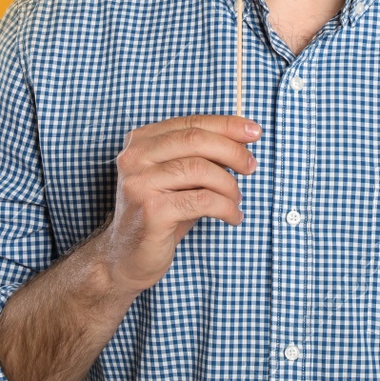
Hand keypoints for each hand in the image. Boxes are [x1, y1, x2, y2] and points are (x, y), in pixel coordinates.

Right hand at [97, 112, 260, 295]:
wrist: (125, 257)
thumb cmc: (160, 214)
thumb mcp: (180, 179)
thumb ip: (202, 157)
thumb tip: (242, 140)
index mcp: (141, 141)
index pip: (191, 123)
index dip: (227, 125)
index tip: (254, 132)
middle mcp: (135, 157)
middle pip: (195, 140)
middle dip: (233, 151)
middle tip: (251, 166)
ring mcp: (140, 183)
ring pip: (201, 170)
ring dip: (229, 185)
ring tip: (237, 200)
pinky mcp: (152, 211)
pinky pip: (203, 201)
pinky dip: (226, 208)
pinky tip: (233, 217)